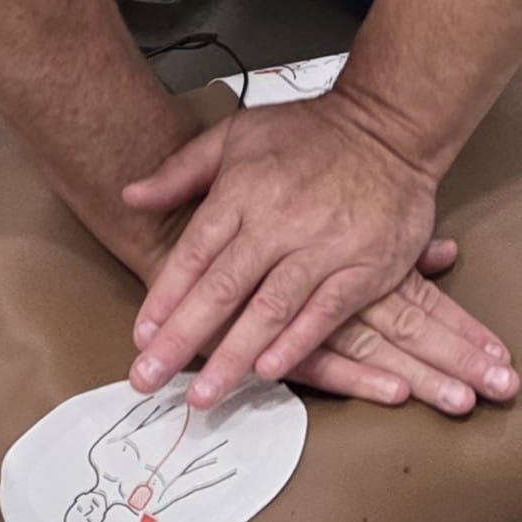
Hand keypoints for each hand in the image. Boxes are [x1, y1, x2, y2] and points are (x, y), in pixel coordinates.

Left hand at [123, 97, 520, 415]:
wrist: (390, 126)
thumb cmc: (309, 132)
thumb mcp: (235, 134)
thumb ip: (180, 170)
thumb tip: (130, 196)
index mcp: (242, 190)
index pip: (194, 252)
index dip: (165, 297)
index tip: (140, 335)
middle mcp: (278, 221)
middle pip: (221, 288)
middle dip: (182, 338)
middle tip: (150, 378)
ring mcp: (323, 247)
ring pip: (269, 310)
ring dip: (233, 356)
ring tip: (204, 395)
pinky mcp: (363, 267)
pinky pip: (324, 313)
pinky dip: (296, 344)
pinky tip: (269, 371)